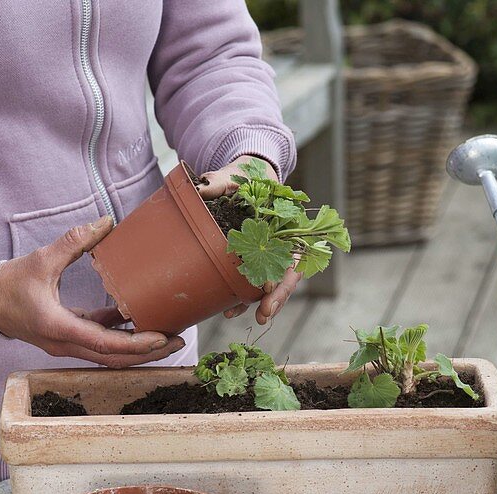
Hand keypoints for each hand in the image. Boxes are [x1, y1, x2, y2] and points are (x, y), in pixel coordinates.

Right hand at [0, 216, 184, 367]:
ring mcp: (67, 345)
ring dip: (138, 349)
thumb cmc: (10, 283)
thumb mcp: (42, 259)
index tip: (162, 338)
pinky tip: (139, 321)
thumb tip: (106, 221)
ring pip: (108, 355)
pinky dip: (120, 336)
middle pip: (114, 358)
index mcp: (59, 328)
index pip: (106, 345)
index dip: (137, 344)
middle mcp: (65, 344)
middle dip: (148, 353)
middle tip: (178, 341)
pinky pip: (99, 342)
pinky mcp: (68, 338)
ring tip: (167, 337)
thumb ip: (75, 240)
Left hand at [197, 155, 301, 324]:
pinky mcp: (251, 259)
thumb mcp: (235, 174)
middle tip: (264, 315)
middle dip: (276, 299)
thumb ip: (221, 181)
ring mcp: (267, 254)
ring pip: (269, 285)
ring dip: (258, 304)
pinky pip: (251, 282)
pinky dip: (242, 298)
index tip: (272, 290)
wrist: (243, 177)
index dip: (286, 277)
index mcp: (287, 228)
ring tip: (241, 317)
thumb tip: (202, 187)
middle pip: (285, 278)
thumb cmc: (245, 175)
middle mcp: (281, 244)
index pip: (294, 259)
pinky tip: (229, 310)